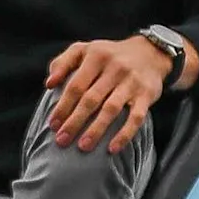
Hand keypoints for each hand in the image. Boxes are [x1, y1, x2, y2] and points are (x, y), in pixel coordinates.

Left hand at [42, 36, 172, 154]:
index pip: (76, 85)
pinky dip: (124, 134)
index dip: (63, 106)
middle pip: (91, 99)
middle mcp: (114, 68)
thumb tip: (49, 84)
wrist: (150, 52)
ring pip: (111, 109)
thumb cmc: (108, 56)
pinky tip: (112, 148)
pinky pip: (136, 117)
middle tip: (61, 140)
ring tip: (83, 147)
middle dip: (74, 122)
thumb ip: (62, 62)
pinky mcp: (147, 94)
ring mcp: (131, 82)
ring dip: (96, 130)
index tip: (52, 125)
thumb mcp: (84, 49)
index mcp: (96, 56)